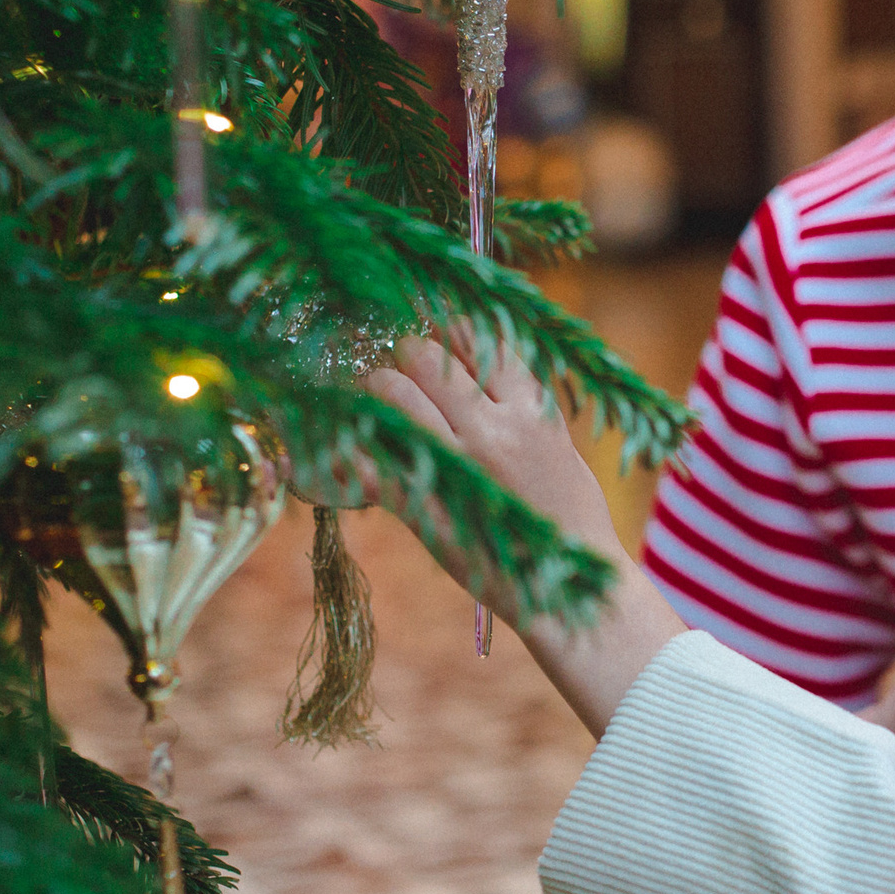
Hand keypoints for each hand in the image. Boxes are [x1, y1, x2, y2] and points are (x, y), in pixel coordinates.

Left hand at [366, 331, 682, 737]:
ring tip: (359, 389)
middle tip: (380, 349)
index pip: (481, 334)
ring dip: (369, 384)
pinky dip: (341, 445)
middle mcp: (494, 425)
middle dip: (400, 348)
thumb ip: (522, 407)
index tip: (419, 300)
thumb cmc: (569, 521)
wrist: (572, 592)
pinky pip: (368, 455)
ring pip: (391, 389)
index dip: (444, 314)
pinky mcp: (426, 501)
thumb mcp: (559, 450)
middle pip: (427, 354)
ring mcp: (458, 461)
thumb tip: (481, 365)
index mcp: (533, 408)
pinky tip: (322, 443)